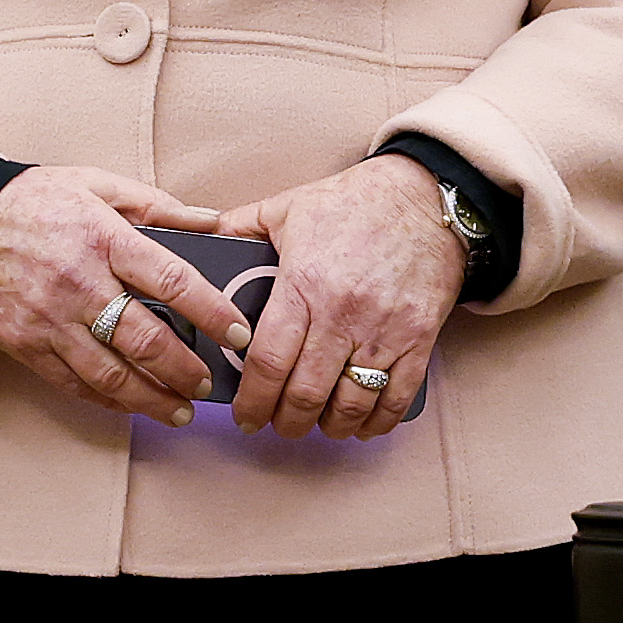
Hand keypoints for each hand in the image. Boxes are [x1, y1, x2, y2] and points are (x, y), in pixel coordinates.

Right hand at [0, 165, 251, 421]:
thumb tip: (212, 223)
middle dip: (186, 369)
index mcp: (103, 237)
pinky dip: (107, 400)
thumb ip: (155, 205)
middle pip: (146, 339)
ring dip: (152, 398)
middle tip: (208, 382)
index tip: (238, 334)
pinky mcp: (26, 345)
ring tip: (179, 408)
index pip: (171, 281)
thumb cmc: (34, 201)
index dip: (212, 313)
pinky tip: (130, 405)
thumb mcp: (95, 184)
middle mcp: (79, 283)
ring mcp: (50, 320)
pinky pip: (74, 383)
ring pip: (111, 374)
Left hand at [206, 156, 467, 439]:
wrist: (426, 196)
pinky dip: (376, 422)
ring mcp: (384, 330)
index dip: (252, 400)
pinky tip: (361, 426)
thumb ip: (239, 227)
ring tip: (316, 426)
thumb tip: (197, 237)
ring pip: (350, 403)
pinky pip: (397, 396)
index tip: (245, 416)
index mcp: (303, 284)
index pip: (268, 361)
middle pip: (305, 393)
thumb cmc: (354, 202)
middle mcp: (342, 314)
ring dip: (329, 427)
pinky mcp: (418, 338)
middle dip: (286, 421)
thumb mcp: (287, 207)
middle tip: (277, 425)